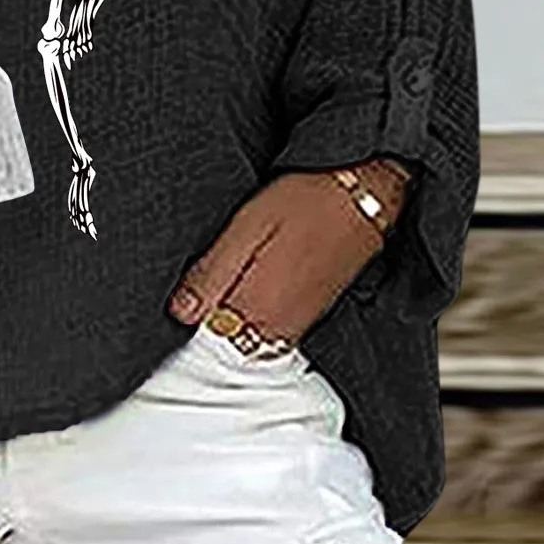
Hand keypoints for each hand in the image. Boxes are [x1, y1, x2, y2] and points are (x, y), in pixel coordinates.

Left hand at [167, 165, 404, 342]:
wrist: (366, 197)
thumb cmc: (307, 202)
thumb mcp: (246, 227)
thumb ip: (212, 275)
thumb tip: (181, 312)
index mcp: (256, 307)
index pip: (206, 342)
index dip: (187, 326)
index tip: (176, 311)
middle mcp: (278, 327)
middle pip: (226, 347)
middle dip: (207, 328)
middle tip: (196, 295)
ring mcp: (297, 326)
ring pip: (248, 344)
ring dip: (230, 326)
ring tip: (222, 290)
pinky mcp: (310, 318)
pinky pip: (271, 336)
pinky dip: (254, 323)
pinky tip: (249, 294)